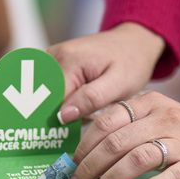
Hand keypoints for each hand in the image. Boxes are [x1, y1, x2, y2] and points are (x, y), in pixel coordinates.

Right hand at [48, 23, 166, 122]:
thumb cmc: (131, 62)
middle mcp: (56, 54)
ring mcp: (54, 56)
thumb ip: (91, 98)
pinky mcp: (57, 61)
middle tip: (69, 130)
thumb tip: (63, 116)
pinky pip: (52, 85)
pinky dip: (60, 99)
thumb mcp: (119, 83)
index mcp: (70, 59)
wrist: (135, 41)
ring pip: (45, 91)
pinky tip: (75, 107)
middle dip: (53, 115)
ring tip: (74, 118)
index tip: (59, 137)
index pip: (51, 98)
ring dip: (56, 107)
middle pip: (44, 94)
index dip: (54, 120)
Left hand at [66, 91, 179, 178]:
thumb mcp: (152, 119)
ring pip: (138, 159)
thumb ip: (123, 128)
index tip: (72, 164)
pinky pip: (168, 178)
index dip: (85, 145)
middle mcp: (165, 118)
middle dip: (90, 166)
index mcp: (149, 103)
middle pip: (118, 141)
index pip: (107, 120)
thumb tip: (82, 152)